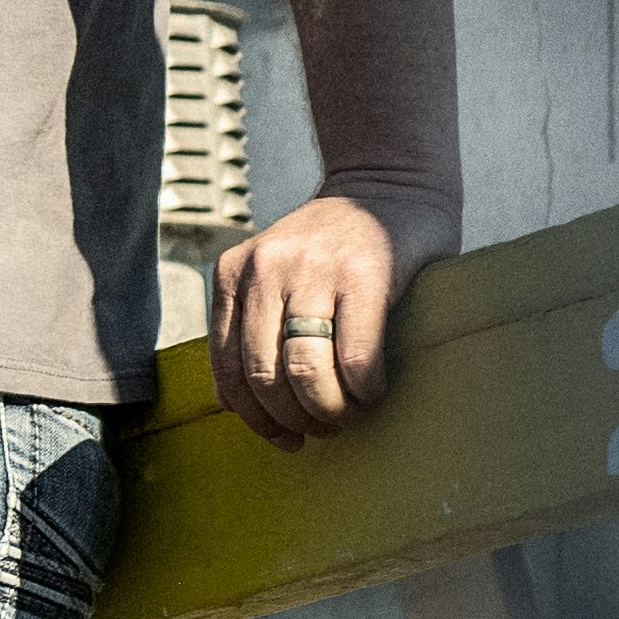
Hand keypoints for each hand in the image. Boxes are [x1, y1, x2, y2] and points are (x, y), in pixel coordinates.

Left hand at [211, 190, 400, 445]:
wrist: (390, 182)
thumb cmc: (334, 247)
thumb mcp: (274, 276)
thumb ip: (249, 326)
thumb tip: (229, 403)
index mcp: (235, 272)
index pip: (228, 367)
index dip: (255, 417)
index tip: (285, 437)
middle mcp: (266, 268)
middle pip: (264, 375)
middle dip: (295, 418)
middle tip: (324, 428)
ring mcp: (314, 268)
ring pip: (303, 371)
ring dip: (329, 409)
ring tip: (349, 414)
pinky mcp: (364, 273)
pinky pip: (355, 356)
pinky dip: (364, 388)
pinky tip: (374, 388)